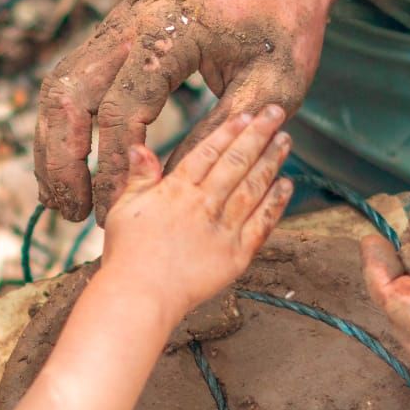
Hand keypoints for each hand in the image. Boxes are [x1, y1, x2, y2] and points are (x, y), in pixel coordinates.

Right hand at [34, 0, 325, 223]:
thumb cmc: (283, 22)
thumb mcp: (272, 86)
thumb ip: (222, 135)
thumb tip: (173, 186)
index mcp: (167, 32)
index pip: (120, 109)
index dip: (113, 168)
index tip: (113, 211)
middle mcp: (129, 23)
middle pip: (67, 96)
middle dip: (62, 163)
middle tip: (73, 215)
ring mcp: (116, 25)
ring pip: (58, 88)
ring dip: (54, 147)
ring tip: (62, 201)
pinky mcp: (115, 33)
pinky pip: (71, 80)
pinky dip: (63, 126)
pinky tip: (70, 166)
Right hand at [100, 106, 293, 323]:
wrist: (140, 298)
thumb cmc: (126, 257)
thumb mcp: (123, 210)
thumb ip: (138, 178)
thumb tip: (139, 147)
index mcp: (175, 191)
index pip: (208, 152)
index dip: (229, 130)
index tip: (246, 114)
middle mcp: (203, 205)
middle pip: (236, 162)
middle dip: (259, 134)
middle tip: (276, 112)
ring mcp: (222, 230)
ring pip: (253, 187)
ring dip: (271, 162)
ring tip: (285, 141)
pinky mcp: (236, 256)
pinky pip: (262, 224)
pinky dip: (276, 203)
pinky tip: (287, 185)